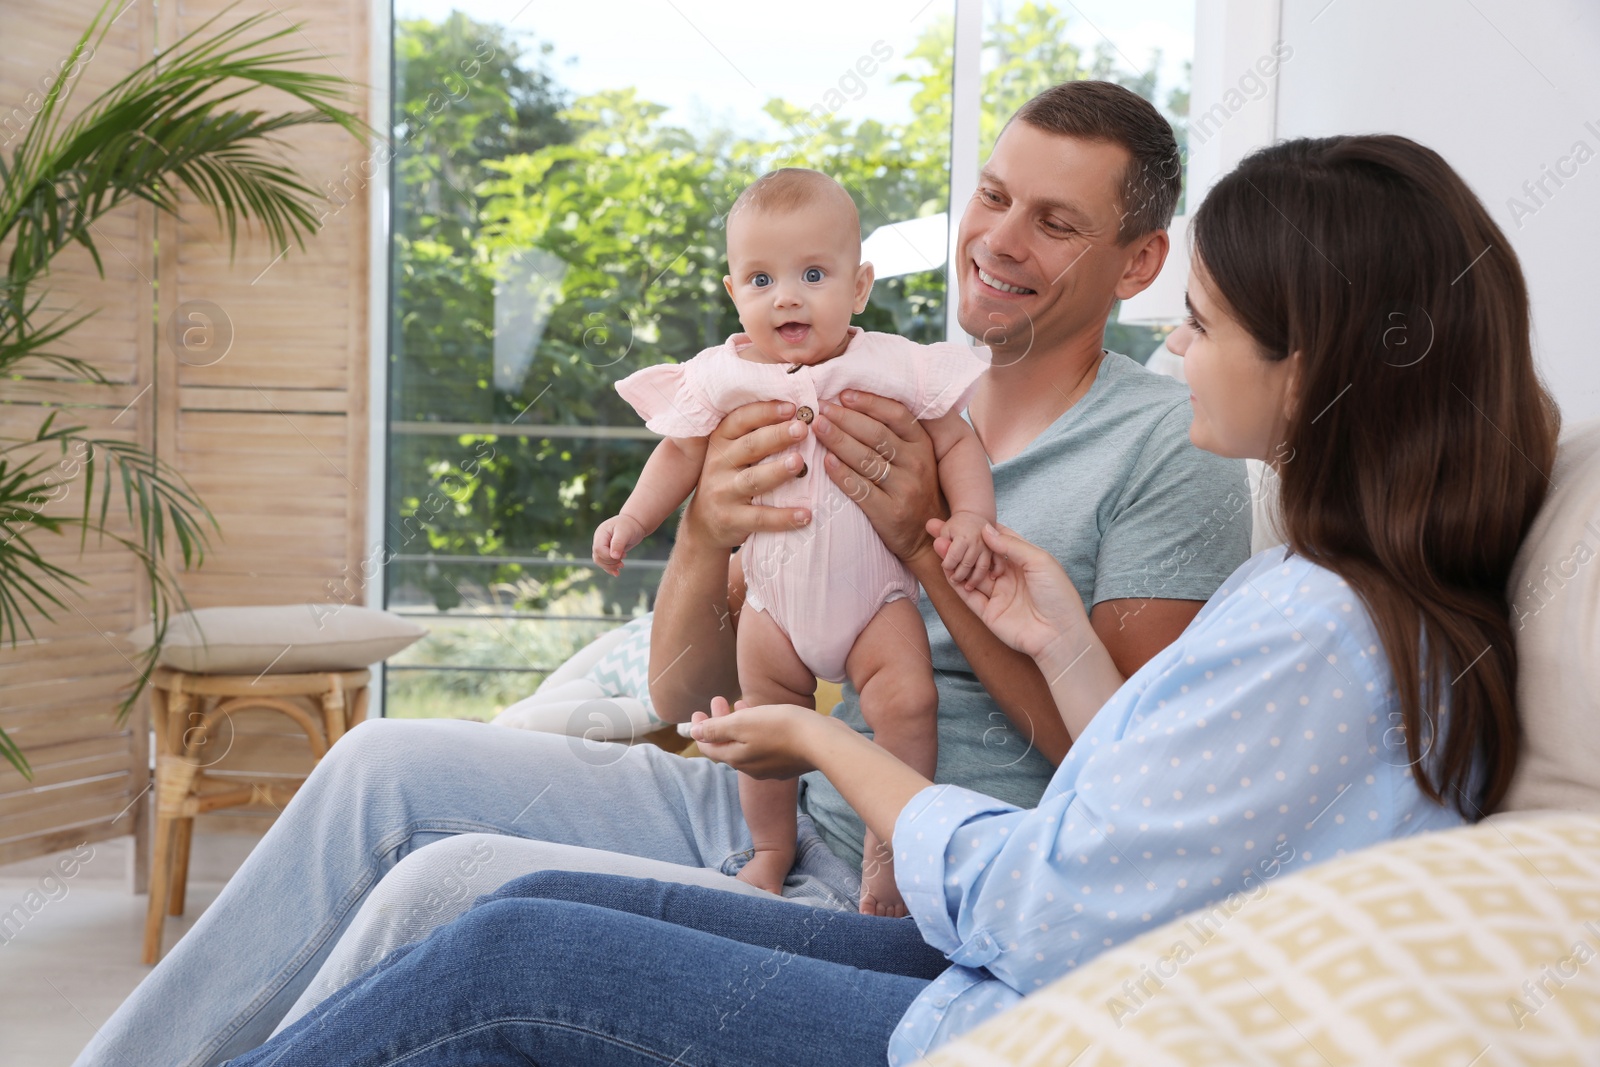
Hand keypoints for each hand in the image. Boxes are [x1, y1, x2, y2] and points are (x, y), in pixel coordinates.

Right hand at [592, 514, 646, 576]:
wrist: (634, 524)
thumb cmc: (630, 525)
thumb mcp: (624, 532)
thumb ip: (618, 543)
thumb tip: (614, 556)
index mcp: (601, 534)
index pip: (598, 549)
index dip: (608, 556)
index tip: (622, 555)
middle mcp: (599, 540)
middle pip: (598, 557)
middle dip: (610, 562)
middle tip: (623, 560)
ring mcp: (602, 546)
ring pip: (600, 561)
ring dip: (610, 566)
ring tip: (622, 565)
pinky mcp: (607, 551)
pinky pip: (604, 562)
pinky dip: (610, 568)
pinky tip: (617, 573)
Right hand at [682, 401, 812, 550]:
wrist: (704, 525)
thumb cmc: (729, 480)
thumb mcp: (732, 455)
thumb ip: (755, 436)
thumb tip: (797, 414)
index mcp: (721, 442)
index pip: (740, 420)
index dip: (765, 412)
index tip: (792, 406)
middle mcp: (718, 464)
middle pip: (750, 446)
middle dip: (777, 435)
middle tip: (802, 428)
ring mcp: (723, 492)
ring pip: (753, 479)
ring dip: (778, 470)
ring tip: (800, 462)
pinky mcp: (731, 519)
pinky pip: (760, 517)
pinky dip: (784, 517)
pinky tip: (806, 514)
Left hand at [687, 696, 831, 777]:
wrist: (821, 741)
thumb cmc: (780, 728)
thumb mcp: (742, 723)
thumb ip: (716, 729)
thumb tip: (693, 733)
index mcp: (736, 758)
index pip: (708, 747)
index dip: (699, 729)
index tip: (697, 711)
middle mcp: (750, 768)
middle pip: (727, 744)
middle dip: (719, 721)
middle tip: (717, 700)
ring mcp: (770, 767)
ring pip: (746, 744)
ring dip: (739, 723)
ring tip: (740, 702)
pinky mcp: (787, 762)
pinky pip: (764, 745)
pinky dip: (756, 730)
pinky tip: (764, 715)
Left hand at [815, 391, 943, 563]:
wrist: (925, 538)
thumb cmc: (913, 490)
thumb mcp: (915, 459)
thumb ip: (894, 436)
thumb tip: (853, 405)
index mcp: (922, 445)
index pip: (896, 415)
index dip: (869, 402)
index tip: (842, 394)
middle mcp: (917, 464)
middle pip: (876, 434)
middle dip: (845, 418)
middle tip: (819, 409)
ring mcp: (905, 489)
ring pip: (866, 459)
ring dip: (838, 440)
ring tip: (816, 427)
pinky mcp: (890, 512)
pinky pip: (861, 489)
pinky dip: (841, 474)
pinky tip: (825, 461)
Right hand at [928, 520, 1085, 660]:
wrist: (1060, 635)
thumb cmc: (1058, 595)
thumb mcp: (1040, 561)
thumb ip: (1012, 545)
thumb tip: (986, 529)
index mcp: (1024, 562)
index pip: (999, 542)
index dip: (981, 530)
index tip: (963, 518)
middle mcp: (1010, 577)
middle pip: (980, 557)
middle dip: (962, 544)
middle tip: (941, 530)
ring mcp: (999, 596)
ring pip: (971, 575)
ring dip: (956, 562)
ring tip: (939, 546)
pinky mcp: (990, 614)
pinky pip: (969, 597)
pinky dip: (957, 584)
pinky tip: (946, 570)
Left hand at [939, 509, 993, 587]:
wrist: (975, 516)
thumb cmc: (957, 526)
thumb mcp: (946, 530)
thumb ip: (941, 541)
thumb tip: (938, 546)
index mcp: (963, 537)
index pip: (953, 556)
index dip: (947, 565)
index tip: (945, 567)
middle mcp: (977, 542)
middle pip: (967, 564)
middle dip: (958, 576)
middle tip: (953, 580)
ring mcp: (988, 547)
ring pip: (982, 567)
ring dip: (975, 580)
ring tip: (967, 587)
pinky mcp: (996, 550)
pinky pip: (999, 563)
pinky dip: (997, 571)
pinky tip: (991, 578)